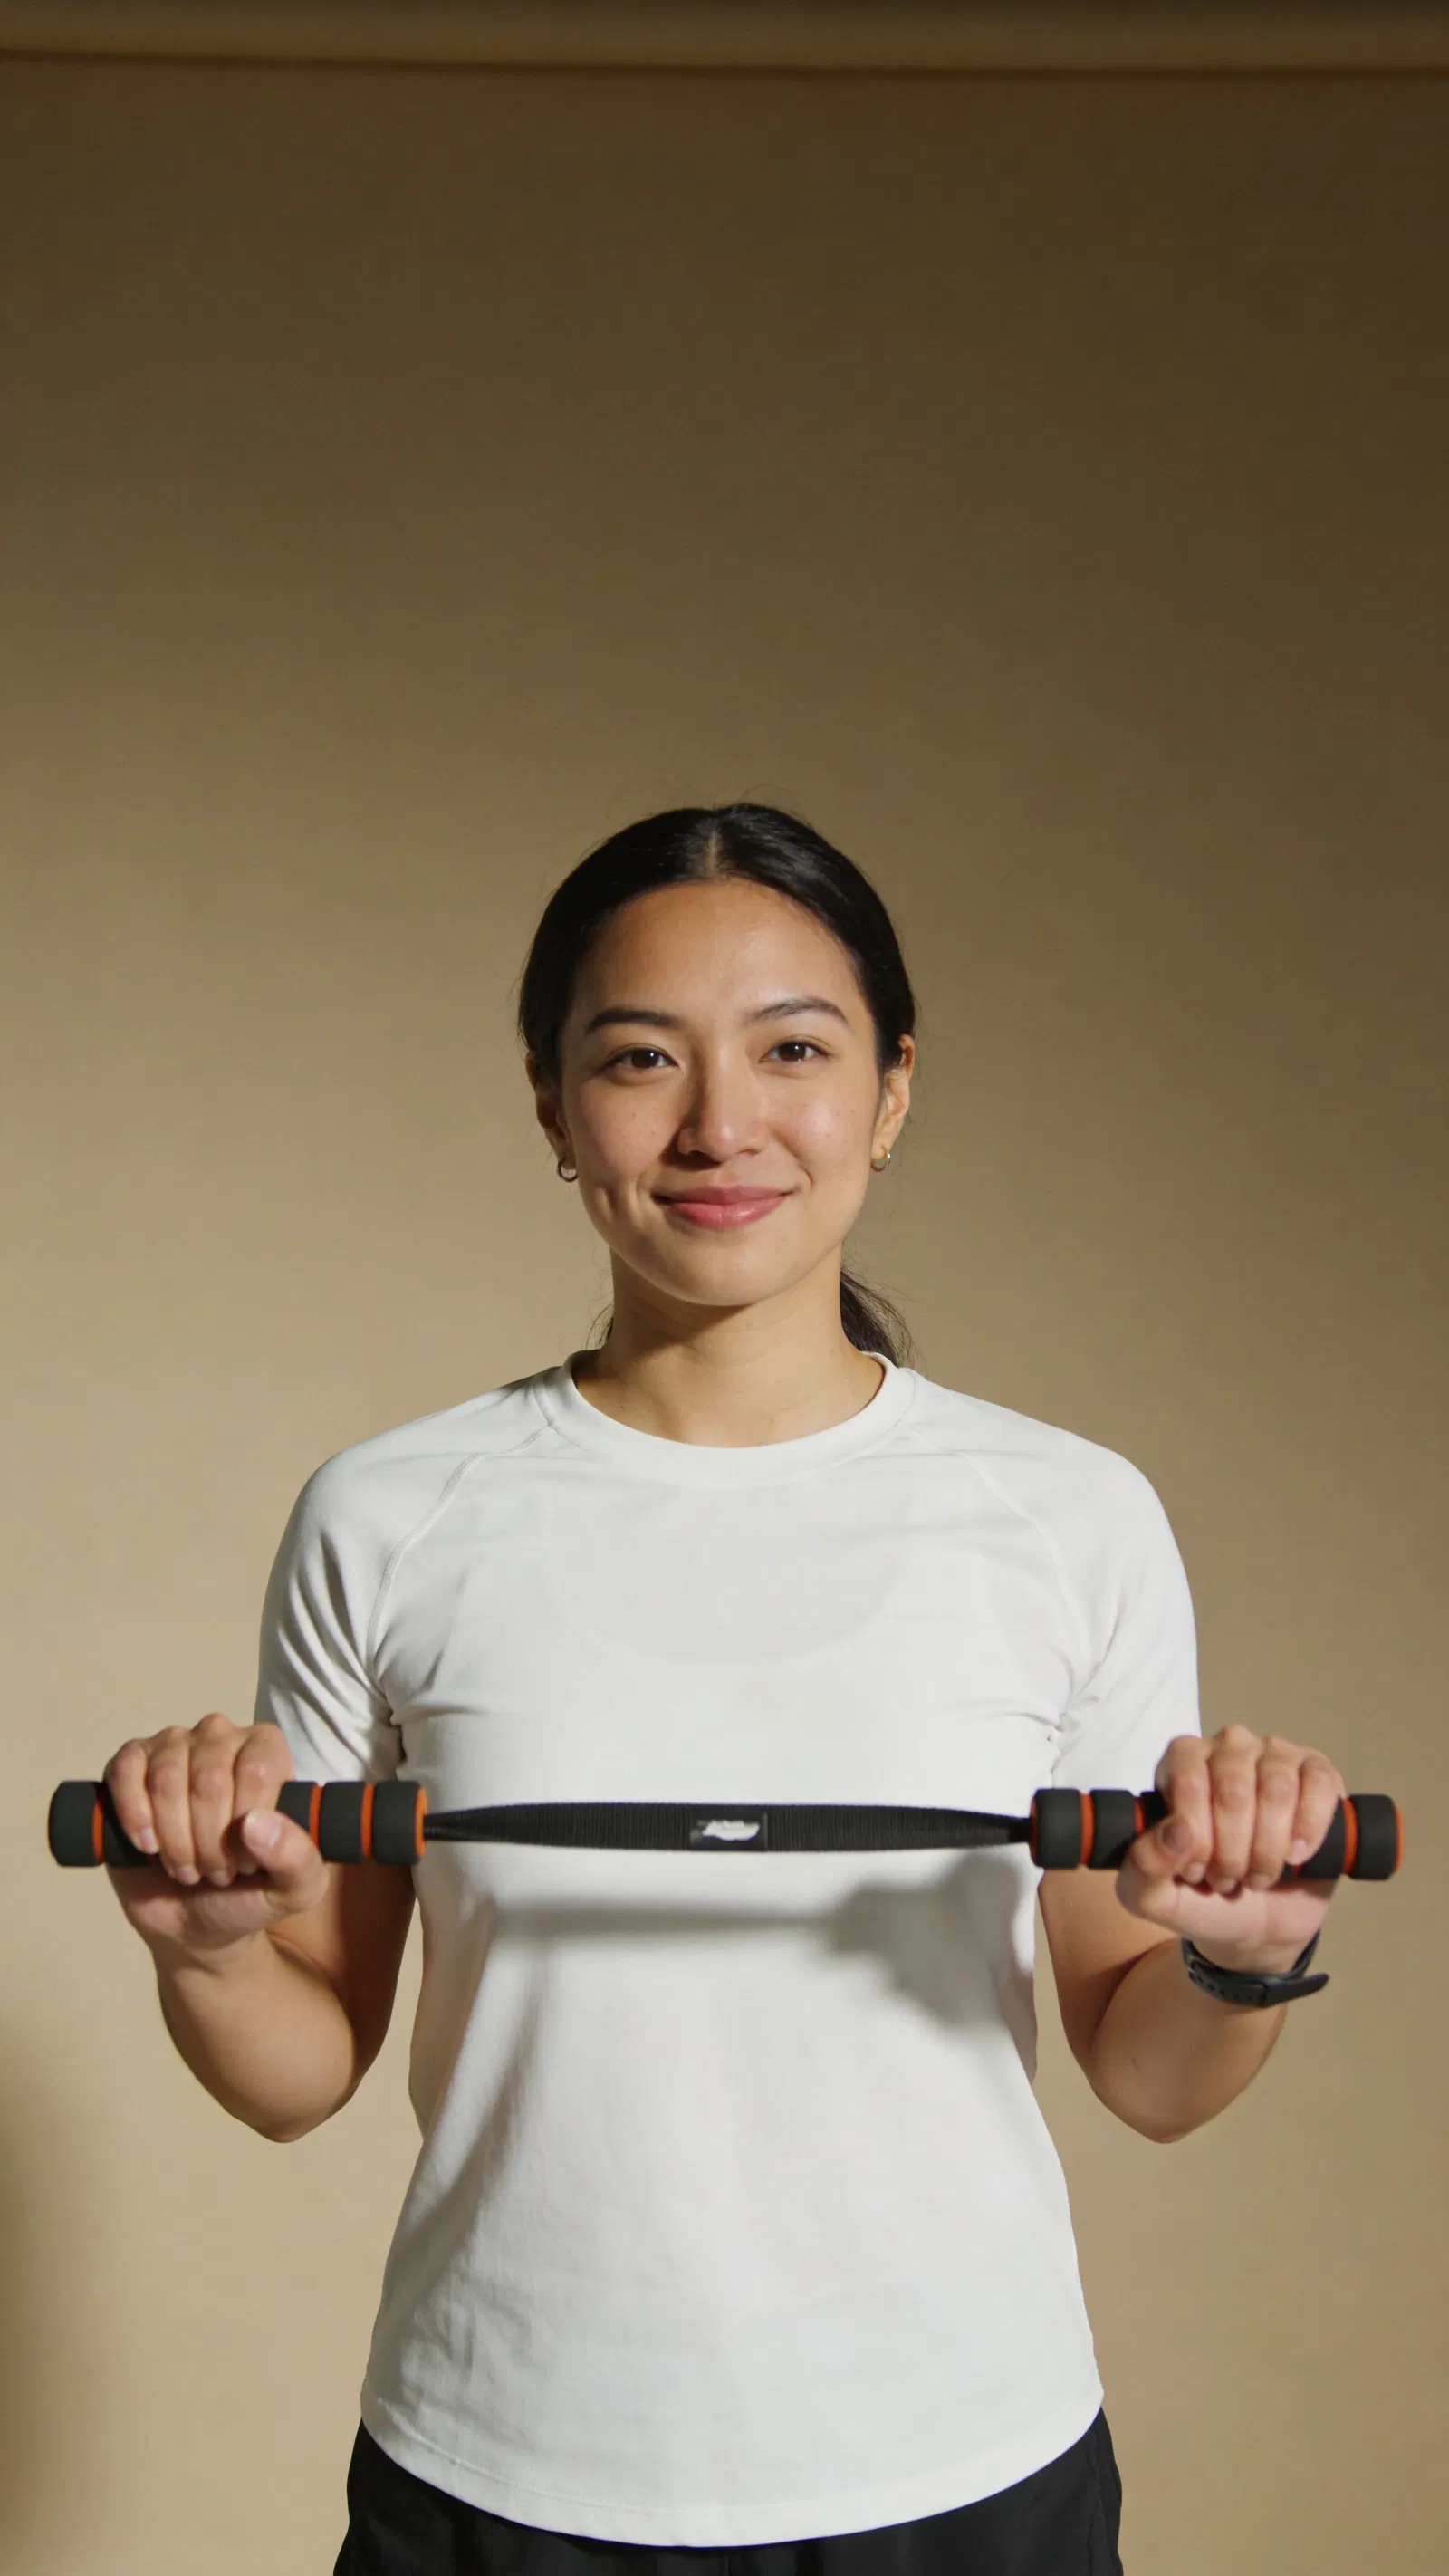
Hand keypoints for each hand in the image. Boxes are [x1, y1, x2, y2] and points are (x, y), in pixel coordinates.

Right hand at [102, 1713, 329, 1959]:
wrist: (196, 1923)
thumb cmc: (251, 1893)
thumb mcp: (295, 1889)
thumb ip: (296, 1858)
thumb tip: (255, 1824)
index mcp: (267, 1751)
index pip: (256, 1772)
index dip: (246, 1828)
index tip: (247, 1864)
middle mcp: (220, 1737)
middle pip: (210, 1779)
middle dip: (208, 1842)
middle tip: (214, 1872)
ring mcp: (173, 1747)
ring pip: (166, 1779)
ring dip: (173, 1839)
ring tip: (186, 1867)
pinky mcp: (130, 1765)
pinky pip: (125, 1770)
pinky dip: (133, 1815)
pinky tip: (147, 1845)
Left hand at [1115, 1724, 1345, 1974]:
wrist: (1255, 1926)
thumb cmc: (1199, 1897)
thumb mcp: (1153, 1896)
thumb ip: (1144, 1865)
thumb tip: (1178, 1832)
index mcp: (1181, 1762)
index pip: (1187, 1777)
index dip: (1195, 1834)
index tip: (1195, 1872)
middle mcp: (1227, 1747)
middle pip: (1233, 1787)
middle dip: (1231, 1850)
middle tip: (1229, 1879)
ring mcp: (1275, 1755)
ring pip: (1277, 1788)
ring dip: (1268, 1848)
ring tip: (1258, 1875)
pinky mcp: (1317, 1773)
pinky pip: (1318, 1784)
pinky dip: (1309, 1829)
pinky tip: (1295, 1856)